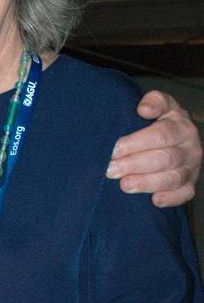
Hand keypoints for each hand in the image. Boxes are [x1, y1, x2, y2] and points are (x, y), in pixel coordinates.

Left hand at [108, 90, 201, 205]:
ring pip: (173, 178)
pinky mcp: (190, 184)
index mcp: (182, 127)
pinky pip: (185, 193)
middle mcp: (191, 148)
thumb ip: (155, 101)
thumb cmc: (160, 119)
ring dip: (147, 183)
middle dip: (135, 165)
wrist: (176, 135)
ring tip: (124, 185)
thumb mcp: (162, 104)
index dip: (135, 143)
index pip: (160, 136)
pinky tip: (155, 200)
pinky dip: (172, 198)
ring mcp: (192, 168)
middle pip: (164, 159)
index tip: (113, 149)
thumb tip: (144, 109)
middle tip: (111, 170)